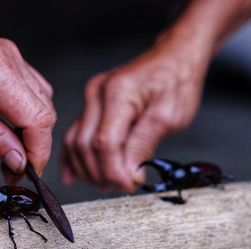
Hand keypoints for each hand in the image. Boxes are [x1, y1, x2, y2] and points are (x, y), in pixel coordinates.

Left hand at [0, 10, 55, 182]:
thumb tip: (19, 161)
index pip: (37, 119)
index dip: (38, 152)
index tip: (26, 172)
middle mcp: (12, 60)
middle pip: (45, 112)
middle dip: (35, 146)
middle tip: (15, 168)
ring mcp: (14, 57)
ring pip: (43, 102)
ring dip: (33, 131)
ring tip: (13, 150)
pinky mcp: (10, 60)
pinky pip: (33, 90)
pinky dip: (29, 113)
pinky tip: (14, 126)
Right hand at [62, 36, 211, 191]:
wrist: (173, 59)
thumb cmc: (176, 82)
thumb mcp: (169, 115)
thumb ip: (144, 144)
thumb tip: (127, 173)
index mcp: (117, 93)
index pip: (104, 143)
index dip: (113, 171)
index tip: (129, 185)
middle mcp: (97, 94)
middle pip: (84, 145)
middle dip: (100, 173)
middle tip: (120, 187)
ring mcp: (91, 99)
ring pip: (74, 142)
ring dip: (87, 169)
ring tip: (106, 183)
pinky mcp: (91, 106)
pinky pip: (74, 134)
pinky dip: (74, 157)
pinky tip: (73, 175)